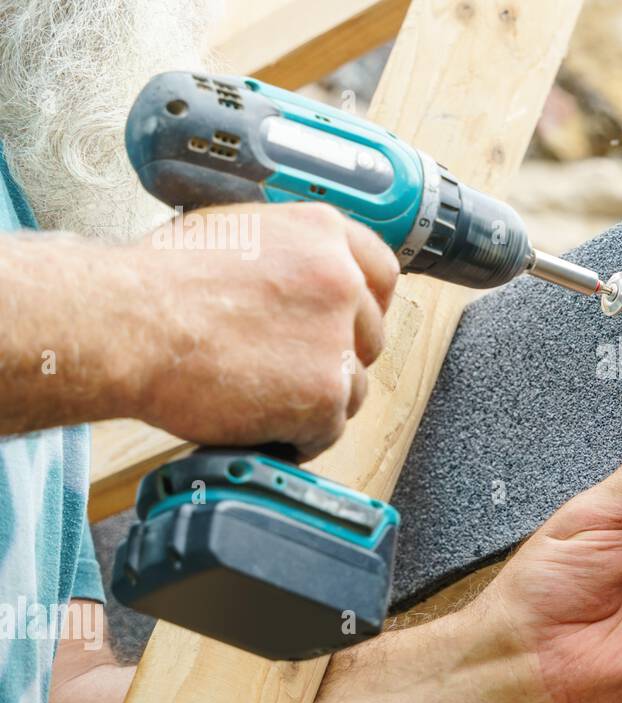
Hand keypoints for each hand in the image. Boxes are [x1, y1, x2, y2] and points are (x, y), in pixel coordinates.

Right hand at [122, 202, 398, 458]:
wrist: (126, 324)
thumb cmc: (157, 282)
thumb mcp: (236, 235)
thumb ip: (287, 256)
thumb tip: (301, 283)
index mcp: (323, 234)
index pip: (382, 273)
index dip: (364, 307)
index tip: (348, 327)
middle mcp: (341, 281)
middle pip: (368, 336)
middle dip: (334, 358)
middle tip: (284, 369)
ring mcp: (337, 338)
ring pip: (352, 387)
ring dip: (314, 401)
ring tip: (260, 398)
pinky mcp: (324, 393)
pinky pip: (327, 429)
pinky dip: (297, 436)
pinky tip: (259, 425)